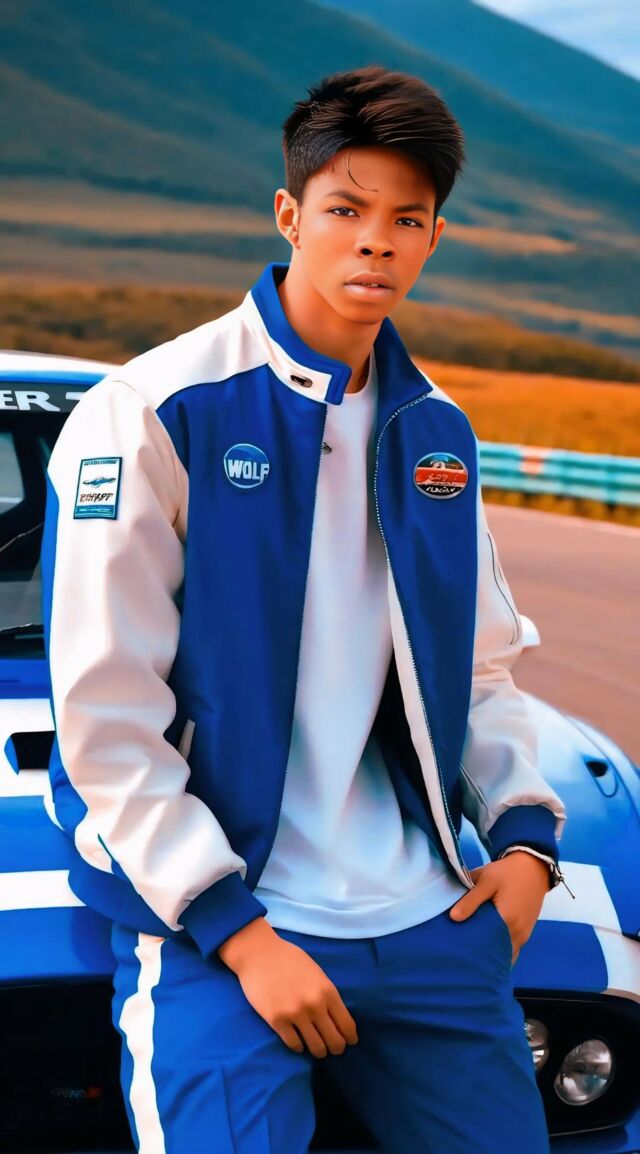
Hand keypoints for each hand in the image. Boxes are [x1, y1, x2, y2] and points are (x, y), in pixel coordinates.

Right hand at [217, 917, 358, 1057]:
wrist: (259, 953)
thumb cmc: (288, 959)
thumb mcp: (316, 972)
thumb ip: (326, 994)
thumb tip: (337, 1017)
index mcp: (327, 991)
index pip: (347, 1025)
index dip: (350, 1037)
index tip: (349, 1041)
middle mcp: (315, 1005)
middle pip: (334, 1041)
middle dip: (336, 1048)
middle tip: (333, 1049)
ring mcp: (295, 1014)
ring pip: (316, 1047)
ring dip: (319, 1050)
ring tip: (317, 1048)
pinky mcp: (276, 1021)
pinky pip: (294, 1045)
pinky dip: (299, 1046)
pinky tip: (298, 1041)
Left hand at [449, 852, 550, 964]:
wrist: (533, 867)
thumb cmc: (507, 873)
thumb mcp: (486, 881)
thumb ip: (471, 900)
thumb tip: (453, 918)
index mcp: (507, 921)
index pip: (486, 946)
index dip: (472, 949)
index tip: (457, 948)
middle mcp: (518, 934)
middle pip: (496, 953)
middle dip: (481, 954)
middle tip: (462, 950)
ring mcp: (524, 936)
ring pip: (505, 953)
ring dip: (492, 952)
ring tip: (473, 947)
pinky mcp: (526, 933)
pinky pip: (512, 949)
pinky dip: (500, 949)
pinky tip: (488, 942)